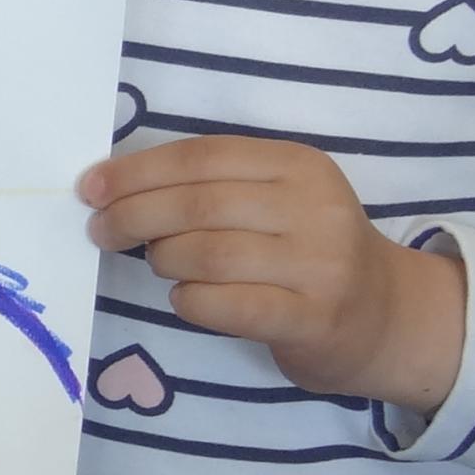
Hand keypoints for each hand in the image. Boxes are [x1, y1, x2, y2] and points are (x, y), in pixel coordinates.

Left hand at [78, 135, 464, 408]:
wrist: (383, 317)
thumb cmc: (307, 252)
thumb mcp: (277, 200)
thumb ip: (213, 185)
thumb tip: (113, 185)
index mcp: (299, 165)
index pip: (203, 157)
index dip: (138, 171)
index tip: (91, 187)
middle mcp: (315, 208)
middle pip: (199, 203)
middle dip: (134, 215)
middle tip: (101, 230)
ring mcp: (320, 265)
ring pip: (208, 253)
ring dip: (163, 259)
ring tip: (156, 263)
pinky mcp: (313, 317)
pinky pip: (227, 304)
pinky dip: (190, 300)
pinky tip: (185, 298)